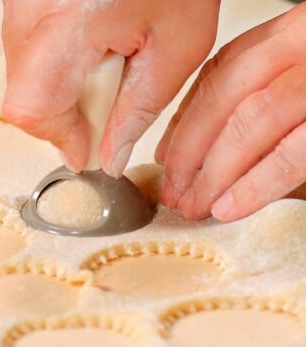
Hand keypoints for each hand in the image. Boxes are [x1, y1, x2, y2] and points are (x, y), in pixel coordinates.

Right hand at [1, 0, 219, 175]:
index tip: (89, 149)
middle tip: (107, 94)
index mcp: (68, 25)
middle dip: (64, 115)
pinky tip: (91, 39)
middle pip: (24, 98)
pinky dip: (57, 62)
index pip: (32, 110)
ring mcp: (18, 3)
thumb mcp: (177, 46)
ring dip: (61, 87)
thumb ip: (138, 110)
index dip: (60, 138)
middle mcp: (29, 13)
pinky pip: (27, 50)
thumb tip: (110, 156)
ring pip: (23, 76)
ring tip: (104, 58)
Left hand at [157, 3, 305, 221]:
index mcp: (296, 30)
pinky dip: (259, 181)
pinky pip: (297, 149)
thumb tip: (192, 140)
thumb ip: (260, 91)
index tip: (164, 155)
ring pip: (254, 121)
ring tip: (194, 205)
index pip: (221, 72)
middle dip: (191, 150)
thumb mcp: (303, 69)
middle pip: (228, 96)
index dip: (186, 118)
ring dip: (215, 171)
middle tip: (173, 191)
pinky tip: (231, 206)